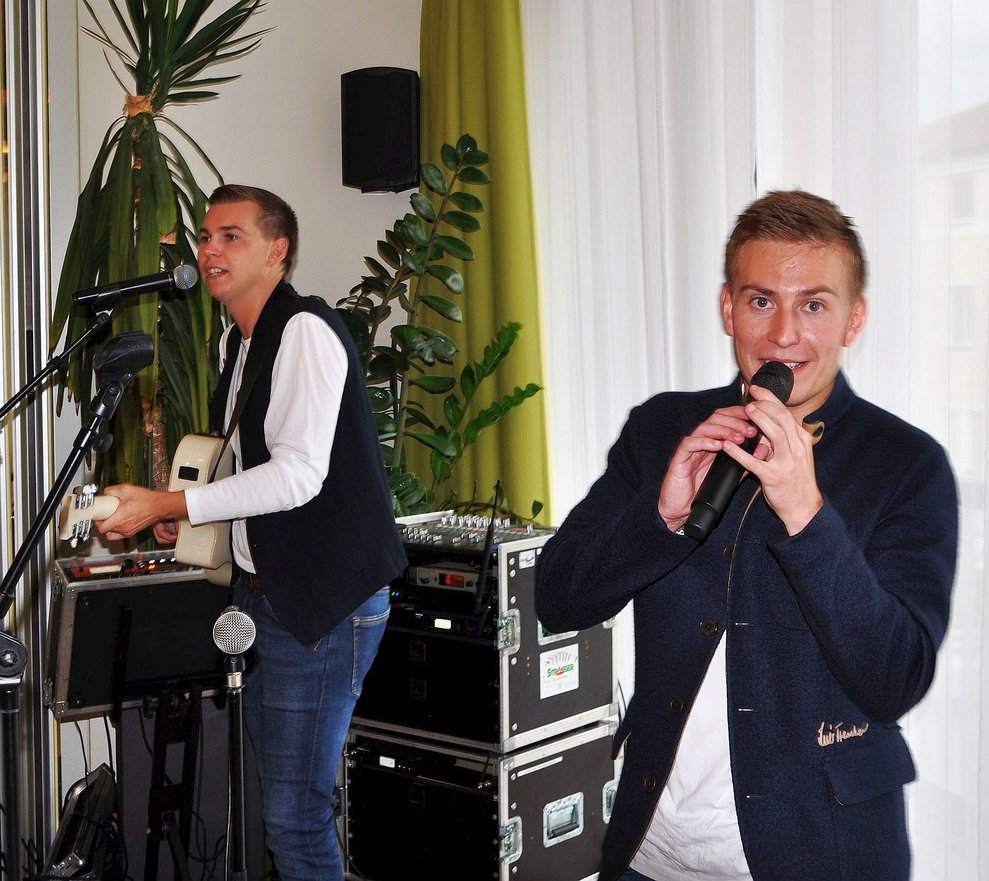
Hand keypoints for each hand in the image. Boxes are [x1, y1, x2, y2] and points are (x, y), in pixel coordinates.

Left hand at [97, 484, 186, 541]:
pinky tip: (119, 521)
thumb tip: (105, 493)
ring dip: (109, 528)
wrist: (159, 506)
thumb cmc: (146, 500)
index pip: (101, 528)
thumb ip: (111, 491)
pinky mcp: (133, 532)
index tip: (98, 515)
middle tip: (105, 514)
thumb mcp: (125, 489)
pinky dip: (117, 530)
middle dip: (103, 523)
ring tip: (111, 519)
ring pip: (112, 534)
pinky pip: (120, 535)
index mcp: (119, 519)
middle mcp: (123, 528)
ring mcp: (128, 531)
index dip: (97, 521)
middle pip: (105, 531)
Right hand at [658, 404, 761, 531]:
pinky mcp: (679, 457)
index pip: (725, 419)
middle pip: (715, 419)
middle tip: (751, 430)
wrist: (681, 509)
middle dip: (735, 422)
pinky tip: (718, 445)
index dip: (739, 414)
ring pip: (704, 428)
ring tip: (739, 438)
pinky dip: (704, 442)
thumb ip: (746, 461)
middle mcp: (700, 441)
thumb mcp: (731, 475)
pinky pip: (690, 443)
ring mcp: (689, 448)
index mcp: (712, 441)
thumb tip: (764, 448)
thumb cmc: (702, 491)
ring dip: (723, 430)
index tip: (756, 417)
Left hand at [721, 385, 822, 534]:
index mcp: (801, 441)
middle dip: (766, 404)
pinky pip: (754, 462)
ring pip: (776, 434)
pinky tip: (727, 446)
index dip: (771, 399)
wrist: (804, 508)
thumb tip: (765, 421)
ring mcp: (787, 463)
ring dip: (760, 420)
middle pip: (783, 418)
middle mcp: (797, 449)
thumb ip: (783, 438)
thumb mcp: (795, 455)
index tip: (757, 389)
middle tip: (750, 396)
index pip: (786, 413)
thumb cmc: (797, 480)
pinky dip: (739, 452)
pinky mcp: (774, 477)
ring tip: (746, 411)